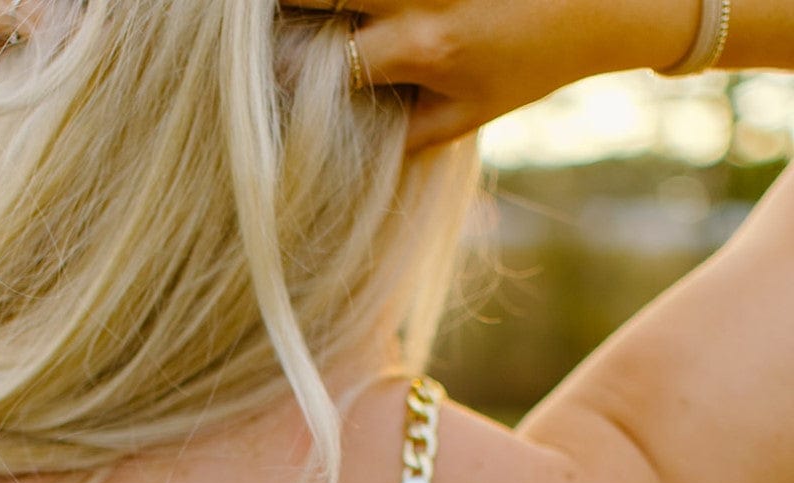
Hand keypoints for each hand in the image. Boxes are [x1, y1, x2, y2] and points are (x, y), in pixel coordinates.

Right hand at [288, 1, 701, 148]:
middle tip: (265, 33)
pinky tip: (349, 2)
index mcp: (422, 46)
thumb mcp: (469, 115)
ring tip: (289, 17)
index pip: (320, 62)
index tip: (266, 85)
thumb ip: (405, 134)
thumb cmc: (533, 61)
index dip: (282, 75)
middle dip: (279, 13)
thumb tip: (340, 152)